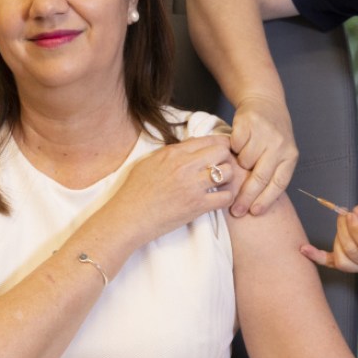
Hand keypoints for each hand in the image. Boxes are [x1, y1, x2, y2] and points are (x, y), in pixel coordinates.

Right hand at [101, 135, 241, 245]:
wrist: (128, 217)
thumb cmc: (134, 191)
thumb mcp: (149, 162)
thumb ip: (171, 152)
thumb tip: (190, 146)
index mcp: (173, 153)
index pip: (207, 139)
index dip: (219, 144)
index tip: (221, 151)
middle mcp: (185, 165)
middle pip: (222, 151)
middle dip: (226, 158)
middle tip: (222, 168)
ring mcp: (192, 185)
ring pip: (228, 172)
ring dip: (228, 178)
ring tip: (221, 185)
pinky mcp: (197, 206)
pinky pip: (226, 197)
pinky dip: (227, 198)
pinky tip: (219, 199)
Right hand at [229, 94, 297, 217]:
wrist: (264, 101)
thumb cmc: (271, 134)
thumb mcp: (280, 152)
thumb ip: (272, 172)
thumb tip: (255, 202)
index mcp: (290, 156)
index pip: (278, 183)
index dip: (266, 200)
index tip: (254, 212)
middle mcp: (279, 145)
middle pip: (260, 178)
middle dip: (246, 197)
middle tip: (236, 210)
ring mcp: (264, 134)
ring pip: (244, 162)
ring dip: (239, 165)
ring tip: (240, 159)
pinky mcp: (248, 124)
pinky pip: (235, 146)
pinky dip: (233, 148)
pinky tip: (237, 144)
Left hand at [300, 199, 357, 273]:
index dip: (357, 229)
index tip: (353, 214)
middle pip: (353, 250)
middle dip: (345, 228)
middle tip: (346, 214)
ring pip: (342, 257)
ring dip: (338, 236)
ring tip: (344, 223)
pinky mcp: (352, 266)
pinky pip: (331, 264)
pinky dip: (317, 257)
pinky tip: (306, 249)